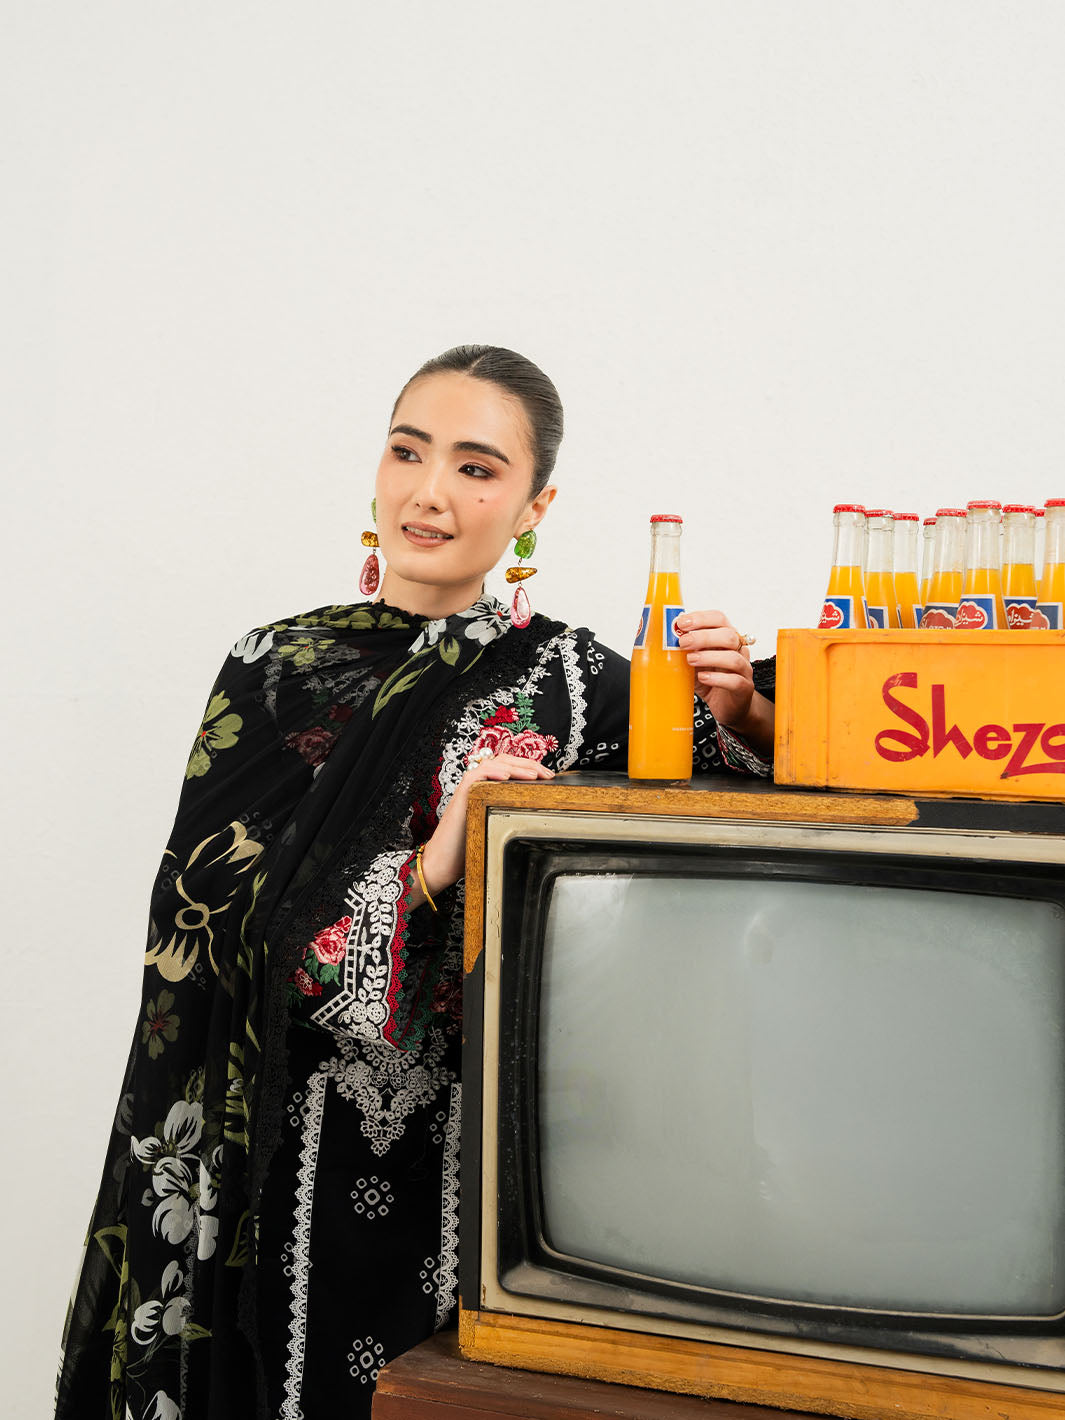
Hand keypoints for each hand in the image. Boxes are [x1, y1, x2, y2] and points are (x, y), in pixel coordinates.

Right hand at [416, 752, 554, 902]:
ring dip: (516, 766)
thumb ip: (509, 818)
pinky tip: (507, 776)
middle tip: (548, 774)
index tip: (548, 777)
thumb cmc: (465, 850)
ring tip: (535, 774)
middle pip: (503, 762)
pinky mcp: (460, 796)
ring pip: (493, 764)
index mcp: (485, 791)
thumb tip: (537, 819)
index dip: (528, 767)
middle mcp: (477, 786)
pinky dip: (492, 772)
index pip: (508, 768)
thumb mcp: (494, 831)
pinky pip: (476, 775)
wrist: (440, 864)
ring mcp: (468, 789)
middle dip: (528, 764)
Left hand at [675, 610, 773, 754]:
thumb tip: (665, 638)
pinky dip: (717, 679)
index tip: (681, 623)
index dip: (701, 618)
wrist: (727, 705)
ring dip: (709, 657)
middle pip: (728, 635)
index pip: (719, 619)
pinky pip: (735, 681)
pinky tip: (702, 678)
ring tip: (690, 660)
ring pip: (733, 658)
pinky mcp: (744, 688)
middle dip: (703, 636)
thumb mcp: (693, 662)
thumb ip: (685, 650)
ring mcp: (744, 669)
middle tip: (683, 642)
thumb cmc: (710, 680)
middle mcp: (738, 650)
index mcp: (725, 638)